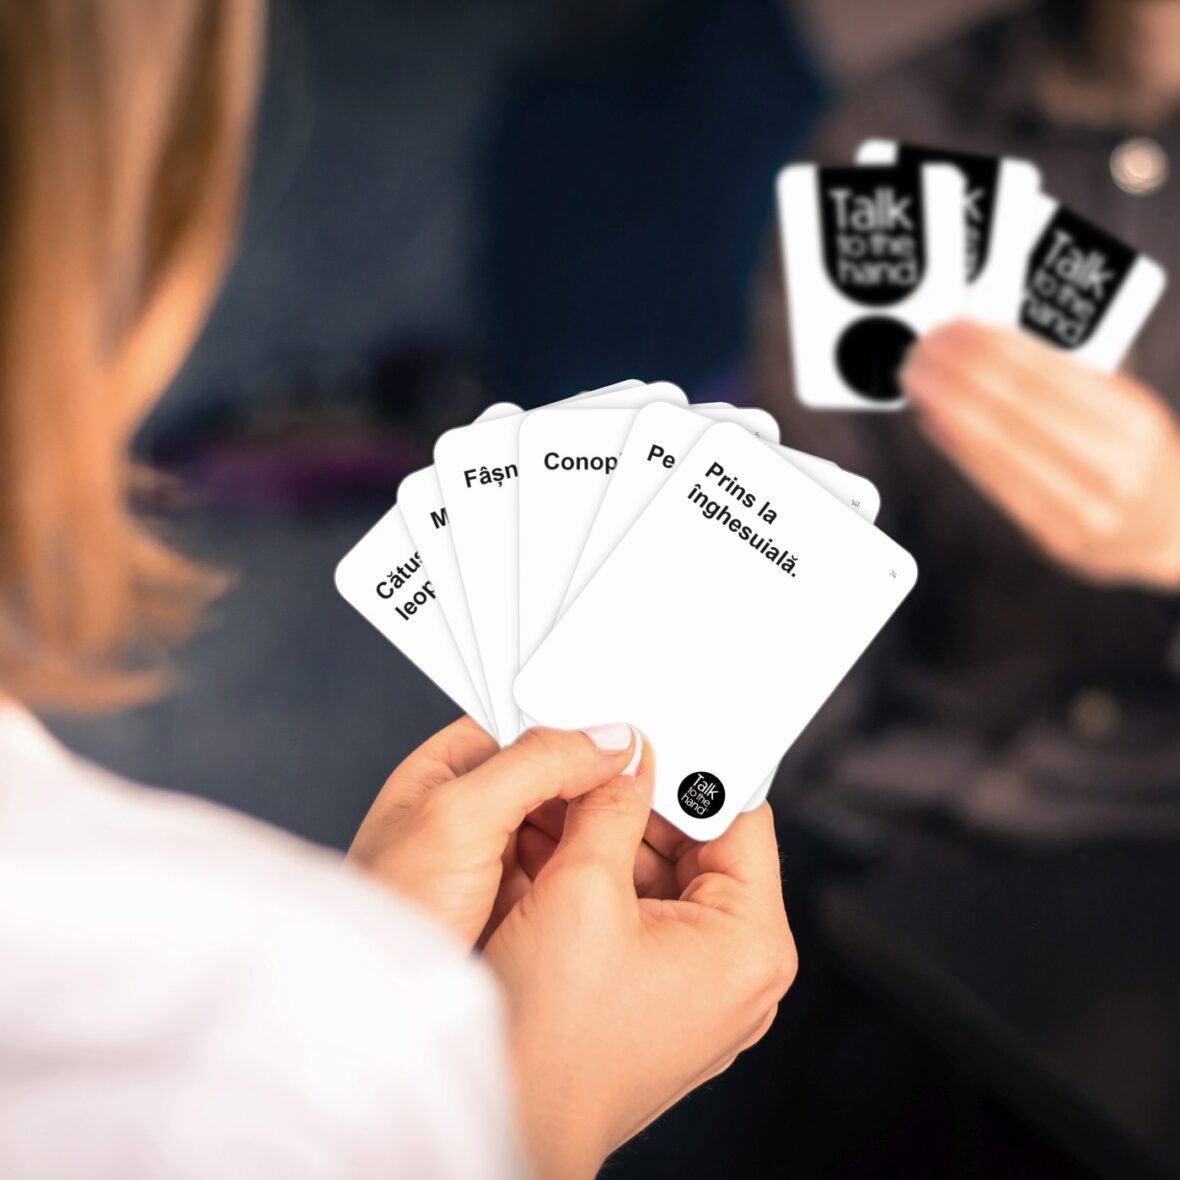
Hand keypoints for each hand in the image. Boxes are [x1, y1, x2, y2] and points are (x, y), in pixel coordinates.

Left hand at [348, 719, 641, 946]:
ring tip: (630, 840)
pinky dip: (594, 875)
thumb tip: (607, 740)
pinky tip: (614, 879)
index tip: (624, 742)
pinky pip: (569, 875)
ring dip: (598, 834)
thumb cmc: (392, 907)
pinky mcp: (515, 907)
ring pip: (567, 829)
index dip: (574, 730)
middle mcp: (469, 810)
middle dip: (594, 788)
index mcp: (444, 770)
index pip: (523, 726)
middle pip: (552, 779)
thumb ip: (536, 764)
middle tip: (639, 793)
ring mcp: (493, 861)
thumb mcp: (460, 815)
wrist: (383, 1011)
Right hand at [482, 738, 795, 1178]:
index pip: (741, 817)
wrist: (509, 1120)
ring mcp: (701, 988)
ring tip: (565, 798)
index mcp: (751, 944)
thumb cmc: (551, 1042)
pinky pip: (644, 912)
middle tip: (595, 759)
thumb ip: (611, 805)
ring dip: (613, 834)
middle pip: (701, 845)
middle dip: (640, 799)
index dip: (695, 764)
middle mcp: (738, 970)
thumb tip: (627, 754)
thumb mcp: (581, 890)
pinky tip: (557, 841)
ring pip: (665, 876)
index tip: (656, 729)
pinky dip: (603, 876)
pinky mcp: (661, 995)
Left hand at [901, 320, 1179, 589]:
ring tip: (917, 380)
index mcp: (1135, 422)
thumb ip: (1072, 379)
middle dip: (959, 372)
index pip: (1049, 375)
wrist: (1170, 532)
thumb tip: (989, 345)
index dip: (993, 347)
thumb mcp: (1126, 409)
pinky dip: (957, 446)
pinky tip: (933, 421)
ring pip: (997, 446)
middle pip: (1016, 408)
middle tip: (923, 348)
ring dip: (946, 406)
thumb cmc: (1135, 460)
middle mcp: (1113, 467)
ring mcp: (1083, 508)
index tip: (955, 327)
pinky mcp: (1052, 536)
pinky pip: (993, 483)